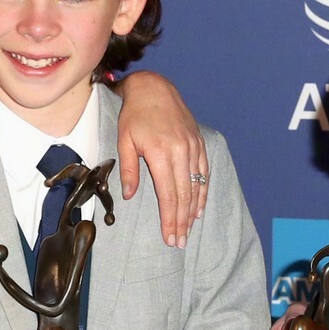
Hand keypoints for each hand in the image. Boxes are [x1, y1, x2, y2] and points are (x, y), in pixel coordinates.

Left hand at [114, 70, 206, 248]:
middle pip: (185, 195)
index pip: (169, 194)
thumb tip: (130, 196)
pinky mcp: (198, 143)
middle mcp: (181, 152)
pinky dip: (203, 191)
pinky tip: (199, 207)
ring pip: (196, 185)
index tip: (170, 236)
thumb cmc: (135, 115)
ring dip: (193, 211)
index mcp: (161, 153)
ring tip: (189, 230)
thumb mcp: (124, 141)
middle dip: (182, 221)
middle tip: (180, 241)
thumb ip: (129, 169)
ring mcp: (192, 147)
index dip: (170, 218)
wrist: (154, 88)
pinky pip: (204, 172)